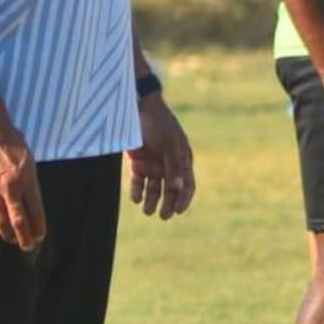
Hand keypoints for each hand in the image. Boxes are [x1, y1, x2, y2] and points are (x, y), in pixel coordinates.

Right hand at [0, 124, 45, 250]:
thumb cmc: (12, 141)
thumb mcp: (29, 160)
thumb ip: (30, 182)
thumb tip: (30, 203)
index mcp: (26, 179)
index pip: (34, 211)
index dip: (38, 227)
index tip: (40, 236)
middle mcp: (10, 187)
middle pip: (17, 221)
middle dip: (24, 237)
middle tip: (28, 246)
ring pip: (0, 220)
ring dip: (7, 234)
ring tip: (12, 240)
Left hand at [128, 96, 195, 218]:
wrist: (136, 107)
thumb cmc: (158, 122)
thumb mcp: (169, 143)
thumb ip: (173, 166)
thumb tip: (178, 189)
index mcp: (182, 159)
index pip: (188, 184)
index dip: (184, 199)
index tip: (178, 211)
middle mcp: (168, 165)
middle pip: (170, 190)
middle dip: (167, 204)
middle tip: (163, 216)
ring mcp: (153, 165)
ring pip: (154, 189)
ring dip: (152, 201)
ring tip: (147, 211)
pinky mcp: (137, 163)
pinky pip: (139, 182)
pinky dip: (137, 191)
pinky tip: (136, 198)